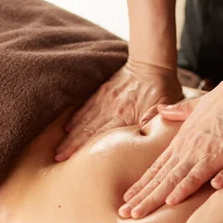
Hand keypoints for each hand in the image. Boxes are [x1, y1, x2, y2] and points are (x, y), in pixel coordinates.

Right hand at [55, 59, 182, 160]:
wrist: (151, 64)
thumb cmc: (162, 88)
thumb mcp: (164, 104)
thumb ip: (155, 118)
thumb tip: (143, 129)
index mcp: (125, 115)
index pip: (101, 135)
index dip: (84, 147)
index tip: (70, 158)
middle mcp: (111, 109)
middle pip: (87, 130)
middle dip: (71, 145)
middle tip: (58, 158)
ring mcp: (105, 100)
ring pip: (84, 120)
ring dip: (71, 135)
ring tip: (59, 148)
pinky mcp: (102, 92)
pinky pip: (86, 107)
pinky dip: (76, 118)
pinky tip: (67, 128)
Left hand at [119, 83, 222, 218]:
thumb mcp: (198, 106)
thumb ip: (180, 111)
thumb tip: (162, 109)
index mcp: (181, 140)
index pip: (157, 167)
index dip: (142, 183)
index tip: (128, 197)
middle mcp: (184, 149)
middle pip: (157, 178)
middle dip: (140, 197)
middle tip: (123, 213)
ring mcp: (197, 153)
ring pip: (169, 181)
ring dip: (152, 199)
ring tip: (134, 214)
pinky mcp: (214, 157)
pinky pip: (195, 177)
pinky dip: (182, 190)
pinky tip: (169, 203)